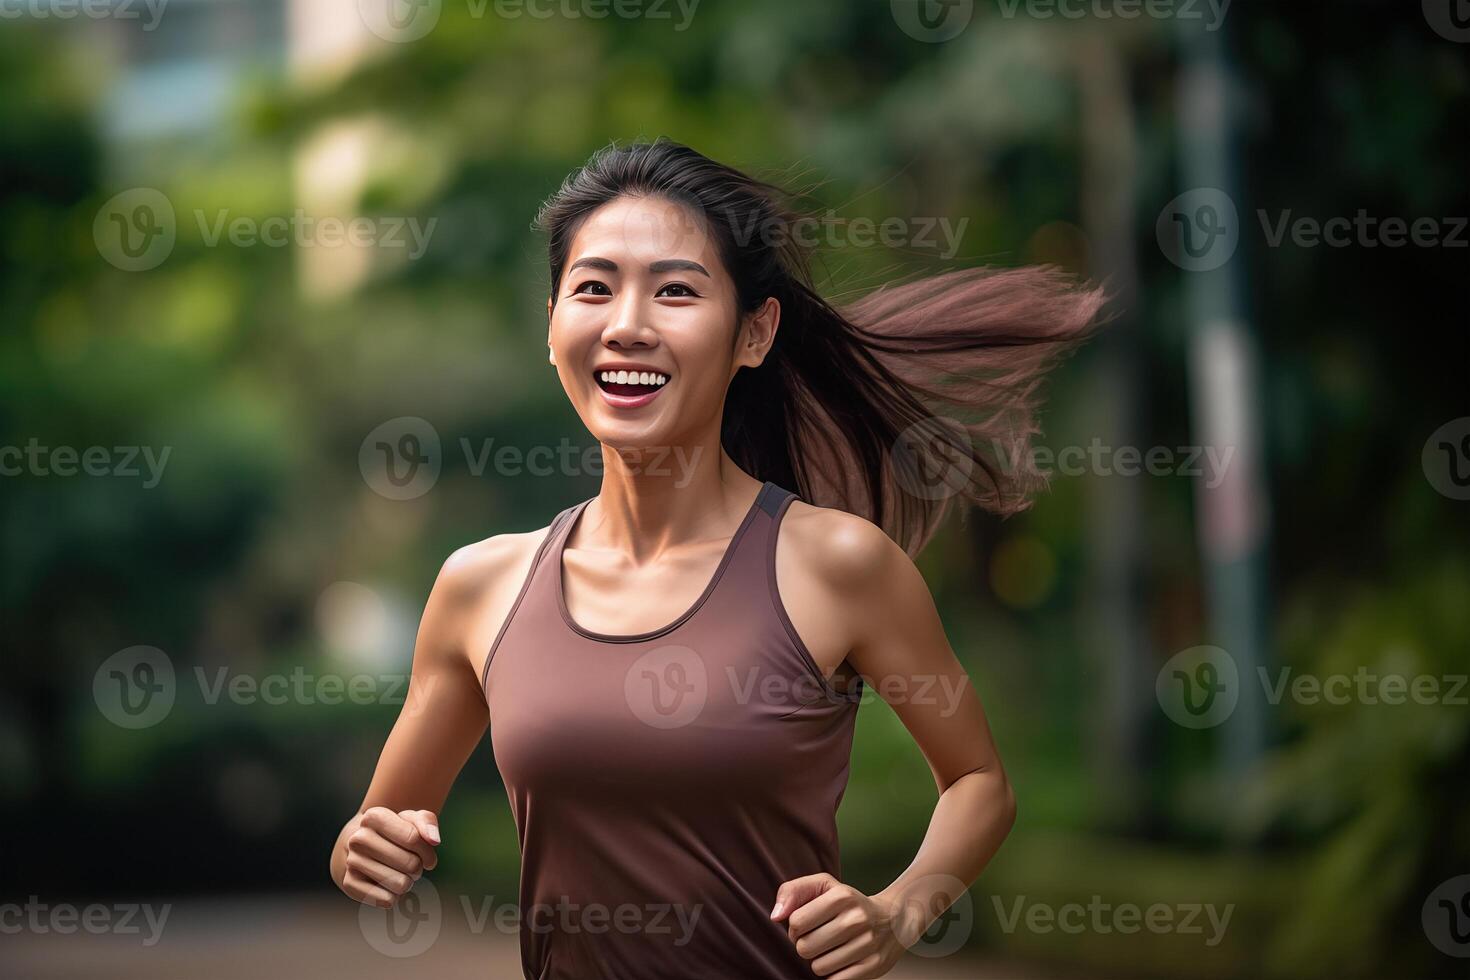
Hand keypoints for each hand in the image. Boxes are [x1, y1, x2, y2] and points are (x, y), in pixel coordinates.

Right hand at [338, 807, 439, 907]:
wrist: (366, 846)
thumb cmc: (396, 832)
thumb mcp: (413, 820)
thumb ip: (427, 823)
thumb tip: (434, 840)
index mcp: (374, 817)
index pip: (414, 839)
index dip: (428, 852)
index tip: (428, 856)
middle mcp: (358, 838)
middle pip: (410, 864)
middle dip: (418, 868)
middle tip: (412, 865)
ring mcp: (352, 861)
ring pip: (401, 884)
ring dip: (407, 882)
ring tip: (400, 873)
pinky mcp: (349, 884)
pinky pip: (387, 900)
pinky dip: (394, 896)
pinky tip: (387, 885)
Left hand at [770, 872, 905, 977]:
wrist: (894, 919)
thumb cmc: (849, 903)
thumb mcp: (824, 886)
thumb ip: (793, 891)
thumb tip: (775, 916)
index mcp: (841, 896)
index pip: (796, 922)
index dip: (794, 928)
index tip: (804, 927)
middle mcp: (856, 919)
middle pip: (804, 948)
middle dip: (805, 946)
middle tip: (818, 939)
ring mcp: (867, 944)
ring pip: (818, 967)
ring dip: (819, 961)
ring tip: (831, 949)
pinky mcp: (873, 966)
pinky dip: (833, 974)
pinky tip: (842, 960)